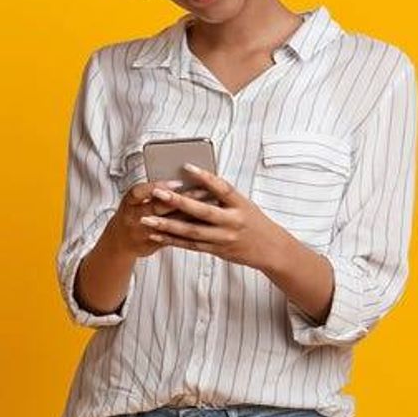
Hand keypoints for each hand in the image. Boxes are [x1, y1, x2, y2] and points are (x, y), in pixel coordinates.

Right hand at [109, 177, 210, 258]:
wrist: (119, 241)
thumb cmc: (132, 213)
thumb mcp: (134, 200)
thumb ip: (152, 191)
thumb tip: (180, 177)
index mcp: (129, 202)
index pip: (139, 192)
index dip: (157, 186)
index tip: (177, 182)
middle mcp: (134, 217)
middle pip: (158, 207)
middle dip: (182, 199)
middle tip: (204, 191)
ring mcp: (142, 232)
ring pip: (168, 223)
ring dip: (189, 214)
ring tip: (208, 206)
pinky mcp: (152, 244)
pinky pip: (172, 238)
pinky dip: (187, 230)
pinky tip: (203, 223)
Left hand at [139, 164, 288, 270]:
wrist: (271, 249)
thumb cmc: (253, 221)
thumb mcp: (243, 204)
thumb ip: (223, 195)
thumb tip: (197, 179)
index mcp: (240, 204)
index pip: (222, 188)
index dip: (205, 177)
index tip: (186, 166)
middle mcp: (232, 221)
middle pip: (202, 211)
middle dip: (178, 202)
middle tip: (157, 193)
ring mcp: (224, 238)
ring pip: (192, 232)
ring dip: (167, 226)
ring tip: (147, 219)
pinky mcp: (217, 250)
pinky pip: (191, 245)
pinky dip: (173, 240)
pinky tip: (157, 234)